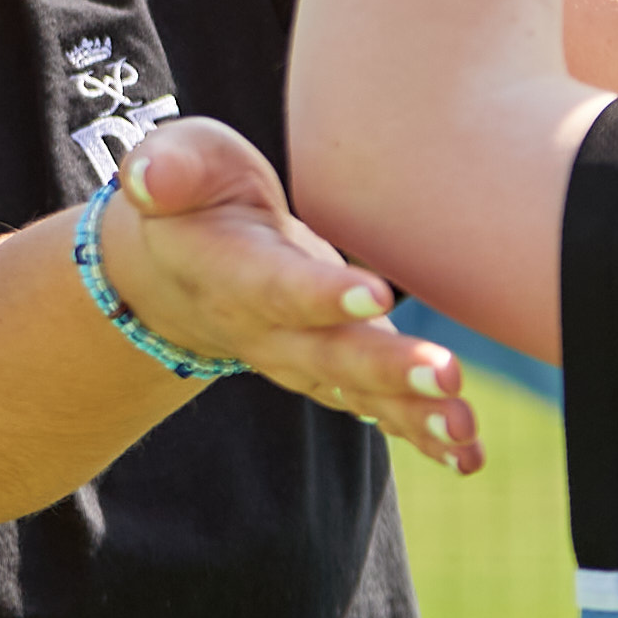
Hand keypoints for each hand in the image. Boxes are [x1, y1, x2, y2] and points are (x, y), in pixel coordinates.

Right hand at [94, 117, 480, 474]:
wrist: (176, 269)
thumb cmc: (191, 195)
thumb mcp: (173, 163)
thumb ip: (167, 169)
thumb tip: (151, 179)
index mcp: (231, 270)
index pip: (277, 286)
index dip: (321, 293)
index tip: (376, 291)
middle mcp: (265, 329)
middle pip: (326, 354)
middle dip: (384, 368)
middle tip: (443, 374)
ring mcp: (299, 358)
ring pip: (354, 390)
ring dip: (411, 411)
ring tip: (464, 427)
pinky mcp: (331, 370)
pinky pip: (373, 407)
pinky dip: (420, 432)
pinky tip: (466, 454)